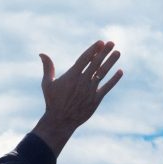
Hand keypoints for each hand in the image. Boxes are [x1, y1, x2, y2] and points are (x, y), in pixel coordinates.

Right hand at [32, 39, 122, 154]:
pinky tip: (120, 71)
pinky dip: (114, 79)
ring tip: (118, 53)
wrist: (60, 121)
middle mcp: (82, 81)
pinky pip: (107, 87)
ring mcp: (90, 90)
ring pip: (102, 73)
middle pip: (96, 63)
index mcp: (72, 76)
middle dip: (104, 52)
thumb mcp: (47, 83)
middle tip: (112, 43)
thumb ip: (47, 67)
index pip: (85, 59)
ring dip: (111, 62)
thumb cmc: (52, 101)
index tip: (100, 42)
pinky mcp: (96, 99)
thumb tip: (42, 53)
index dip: (93, 49)